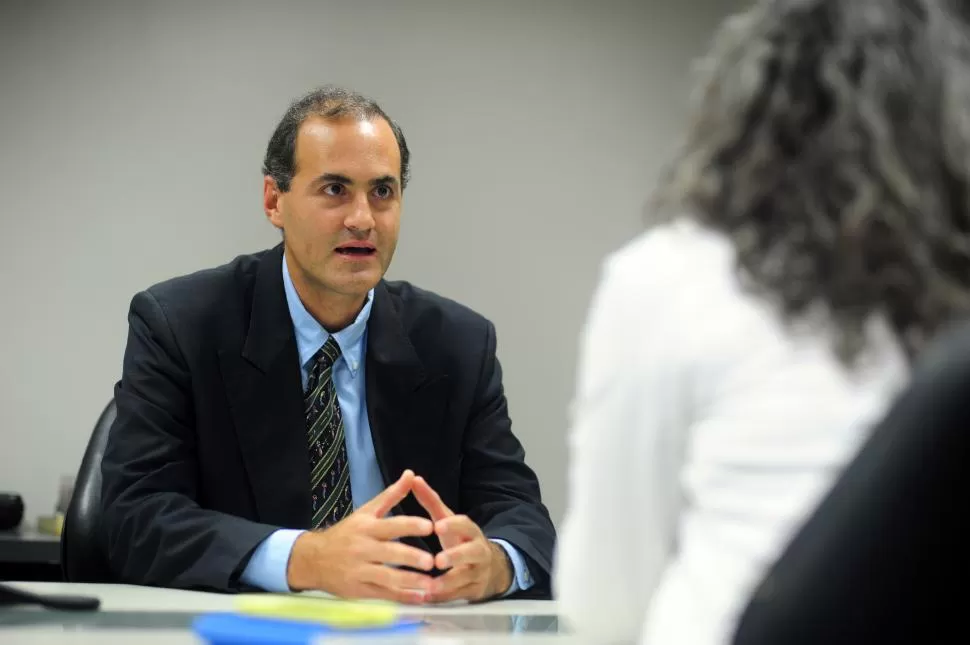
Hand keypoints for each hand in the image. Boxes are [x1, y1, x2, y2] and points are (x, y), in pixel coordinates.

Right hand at [286, 469, 435, 602]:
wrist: (313, 559)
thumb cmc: (346, 533)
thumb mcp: (366, 511)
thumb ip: (391, 495)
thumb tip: (411, 473)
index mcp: (367, 527)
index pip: (391, 525)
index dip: (410, 526)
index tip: (430, 526)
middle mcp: (363, 549)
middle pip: (390, 553)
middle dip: (411, 557)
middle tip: (431, 561)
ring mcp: (360, 571)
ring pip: (387, 577)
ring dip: (410, 581)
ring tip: (431, 585)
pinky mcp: (358, 590)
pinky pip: (383, 595)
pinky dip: (402, 597)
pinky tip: (419, 598)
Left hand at [412, 475, 512, 601]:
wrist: (490, 567)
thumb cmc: (460, 540)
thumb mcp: (448, 520)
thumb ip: (431, 502)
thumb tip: (413, 478)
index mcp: (470, 531)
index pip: (465, 525)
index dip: (453, 525)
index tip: (437, 526)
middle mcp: (478, 551)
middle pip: (471, 553)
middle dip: (456, 556)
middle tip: (438, 561)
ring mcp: (478, 573)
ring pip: (465, 579)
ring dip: (448, 583)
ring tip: (430, 587)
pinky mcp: (474, 592)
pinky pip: (459, 596)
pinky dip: (444, 598)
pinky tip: (428, 599)